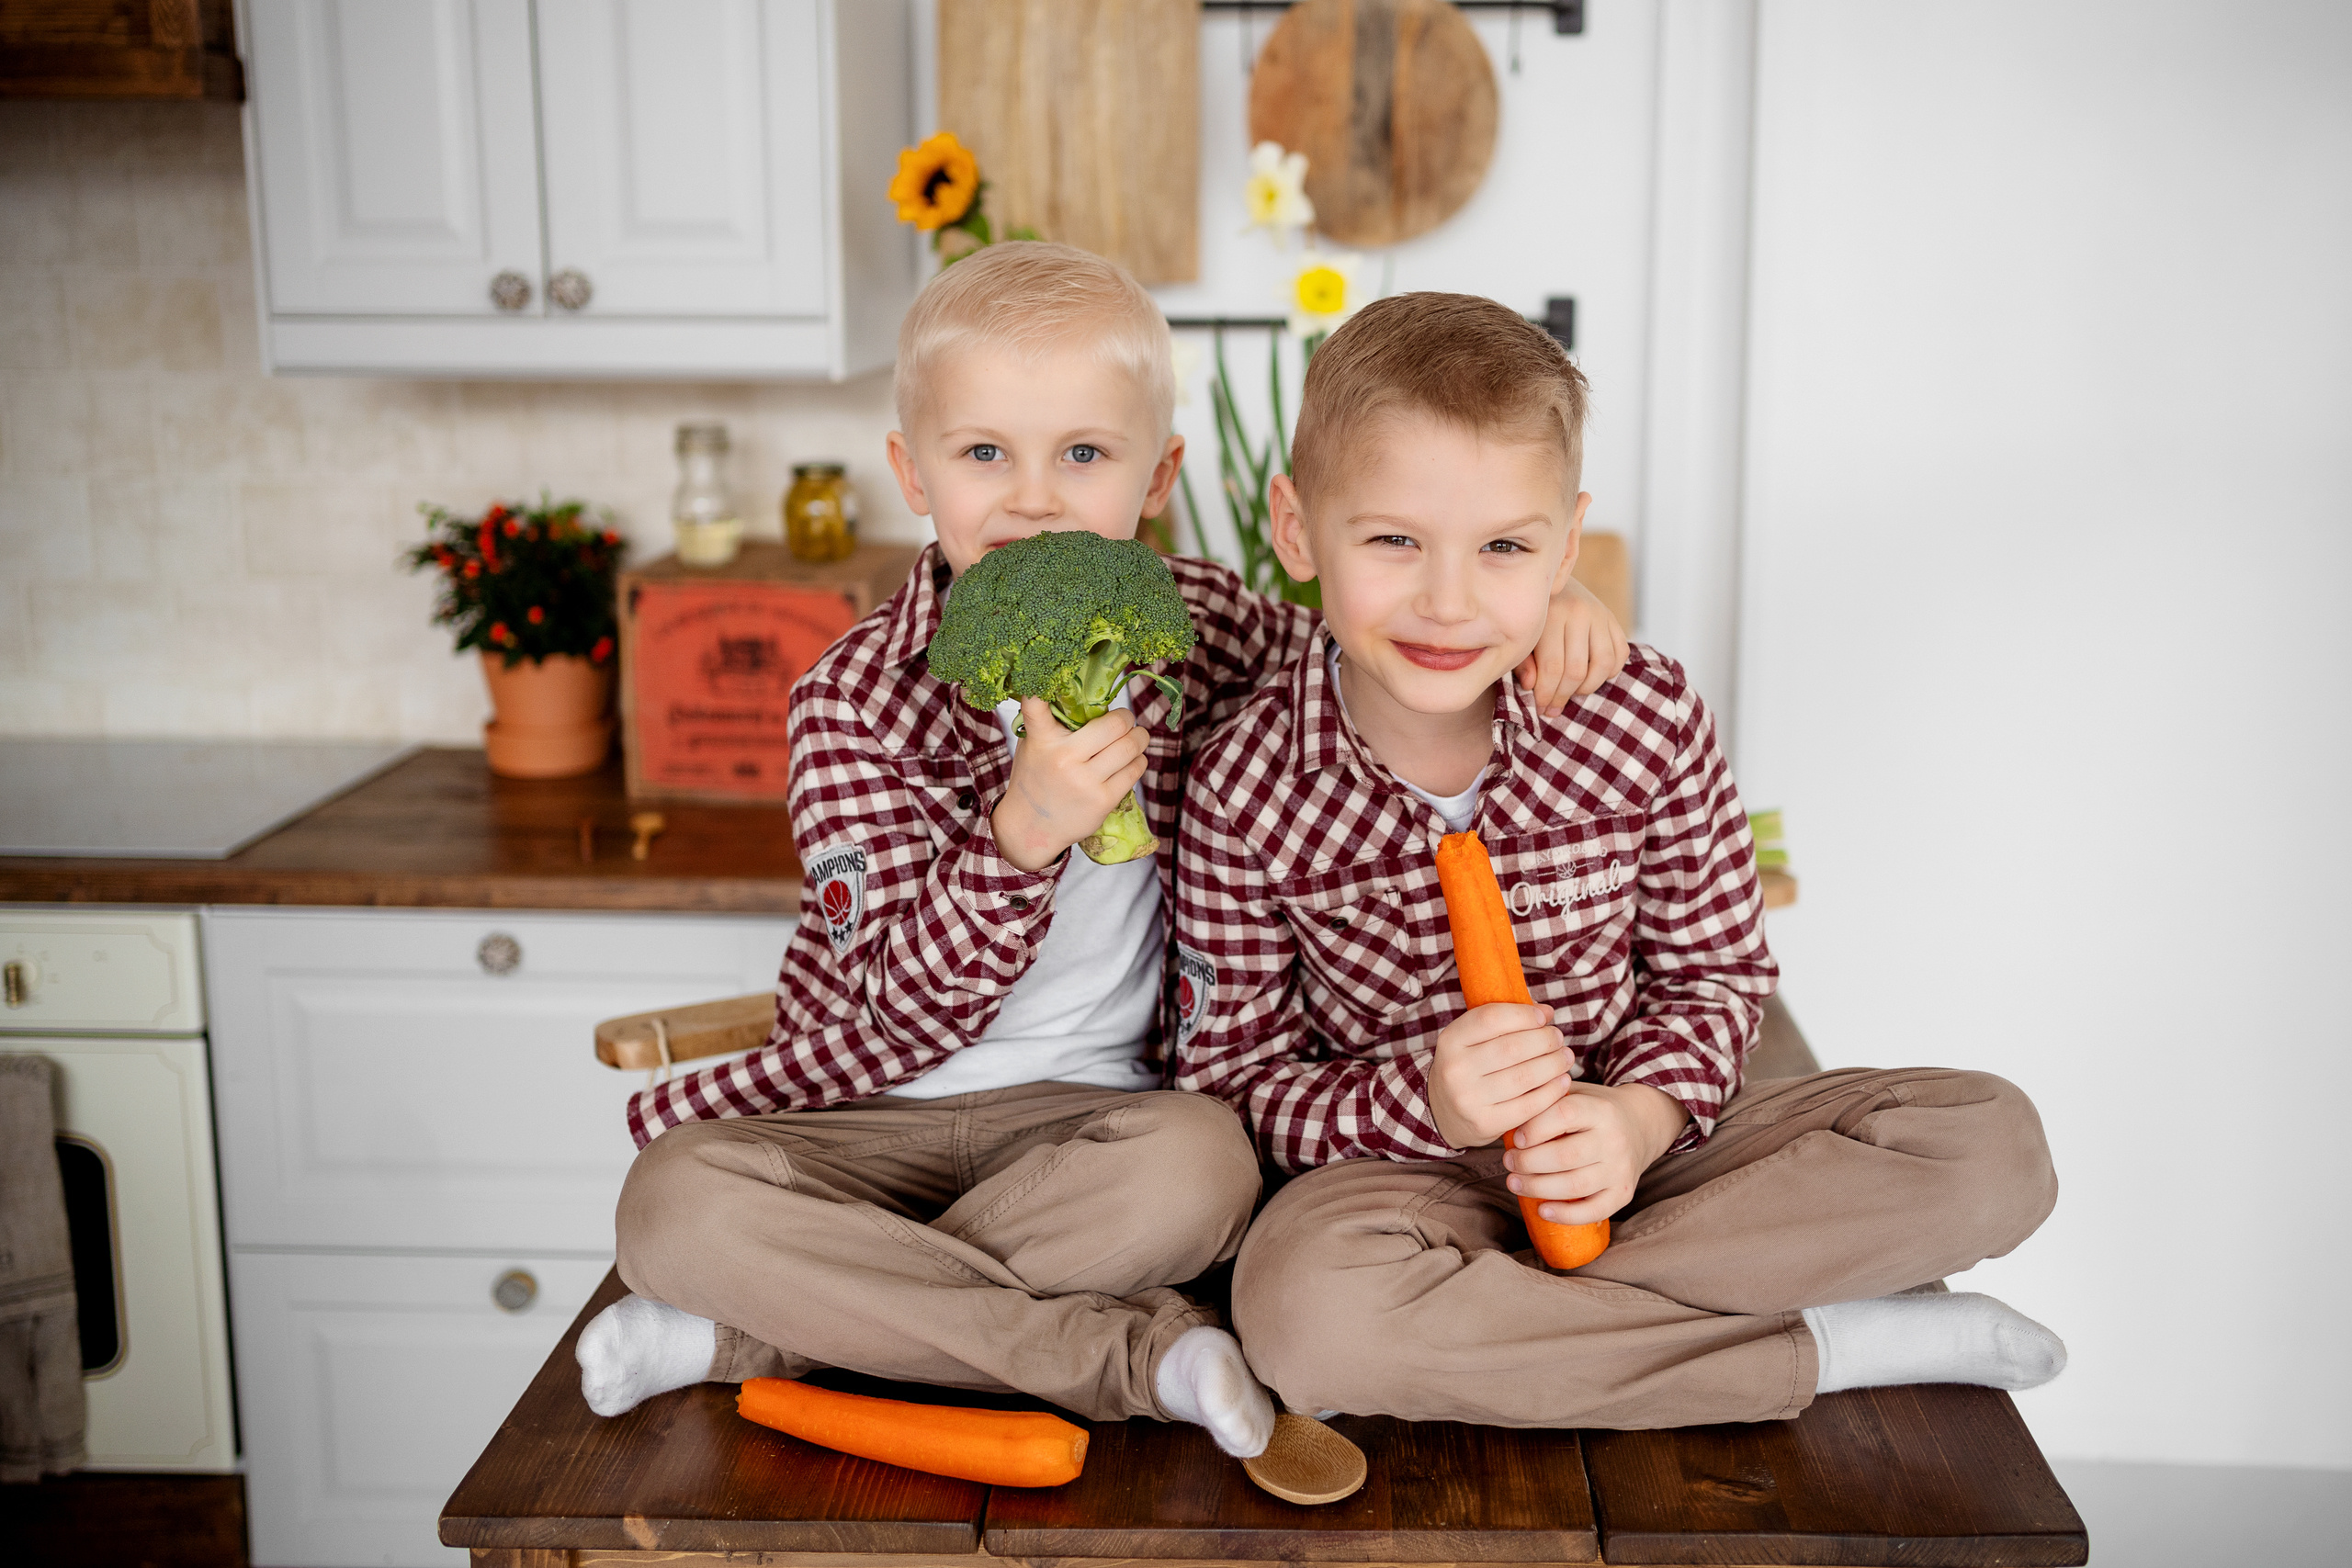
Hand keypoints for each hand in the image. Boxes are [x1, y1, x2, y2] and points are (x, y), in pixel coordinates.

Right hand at [991, 698, 1149, 872]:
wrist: (1031, 827)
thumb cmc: (1037, 777)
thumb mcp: (1034, 746)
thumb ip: (1053, 724)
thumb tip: (1086, 694)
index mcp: (1042, 740)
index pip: (1036, 706)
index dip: (1040, 688)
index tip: (1045, 672)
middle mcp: (1064, 758)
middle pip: (1115, 724)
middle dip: (1126, 718)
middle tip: (1124, 720)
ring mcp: (1085, 781)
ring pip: (1131, 746)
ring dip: (1139, 738)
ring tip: (1134, 738)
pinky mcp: (1103, 800)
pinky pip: (1135, 769)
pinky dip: (1138, 760)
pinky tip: (1130, 760)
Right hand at [1426, 1003, 1572, 1150]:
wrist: (1444, 1113)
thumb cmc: (1469, 1067)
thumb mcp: (1472, 1039)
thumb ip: (1505, 1021)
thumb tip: (1545, 1011)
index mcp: (1450, 1040)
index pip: (1491, 1018)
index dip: (1523, 1015)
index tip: (1543, 1017)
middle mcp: (1455, 1069)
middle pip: (1513, 1048)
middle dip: (1545, 1040)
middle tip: (1558, 1039)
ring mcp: (1469, 1099)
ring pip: (1524, 1077)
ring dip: (1553, 1064)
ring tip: (1565, 1057)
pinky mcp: (1485, 1123)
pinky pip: (1528, 1105)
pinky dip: (1552, 1091)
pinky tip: (1562, 1081)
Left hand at [1502, 1081, 1688, 1225]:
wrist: (1642, 1124)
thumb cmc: (1594, 1110)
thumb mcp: (1576, 1094)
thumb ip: (1547, 1100)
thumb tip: (1508, 1115)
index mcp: (1600, 1110)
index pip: (1563, 1115)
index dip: (1534, 1127)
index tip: (1515, 1138)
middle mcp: (1614, 1139)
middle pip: (1565, 1156)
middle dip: (1528, 1163)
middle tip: (1508, 1162)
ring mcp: (1621, 1169)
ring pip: (1575, 1186)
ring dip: (1538, 1188)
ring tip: (1514, 1183)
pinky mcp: (1624, 1193)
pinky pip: (1595, 1211)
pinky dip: (1566, 1215)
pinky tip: (1542, 1210)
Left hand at [1517, 575, 1628, 713]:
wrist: (1550, 583)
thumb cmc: (1530, 618)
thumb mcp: (1520, 638)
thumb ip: (1522, 662)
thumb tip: (1531, 685)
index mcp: (1550, 615)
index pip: (1553, 668)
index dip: (1547, 695)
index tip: (1541, 708)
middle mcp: (1578, 611)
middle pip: (1577, 670)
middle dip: (1564, 696)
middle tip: (1553, 709)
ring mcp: (1600, 613)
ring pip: (1603, 664)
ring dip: (1588, 687)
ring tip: (1572, 693)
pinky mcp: (1613, 618)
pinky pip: (1620, 654)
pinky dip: (1608, 672)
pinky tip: (1590, 676)